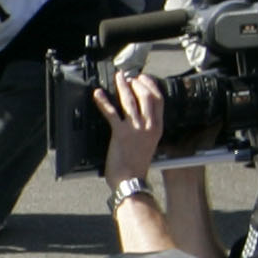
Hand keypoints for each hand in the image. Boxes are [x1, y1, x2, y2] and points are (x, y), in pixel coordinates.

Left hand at [100, 71, 171, 187]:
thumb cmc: (136, 165)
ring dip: (122, 87)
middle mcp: (149, 126)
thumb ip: (147, 129)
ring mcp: (135, 129)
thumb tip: (140, 116)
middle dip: (136, 83)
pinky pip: (111, 113)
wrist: (131, 181)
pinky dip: (103, 102)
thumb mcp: (149, 144)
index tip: (143, 78)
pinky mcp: (120, 134)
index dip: (150, 85)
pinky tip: (98, 94)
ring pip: (130, 101)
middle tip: (128, 77)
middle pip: (146, 96)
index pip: (159, 100)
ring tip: (117, 78)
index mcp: (157, 128)